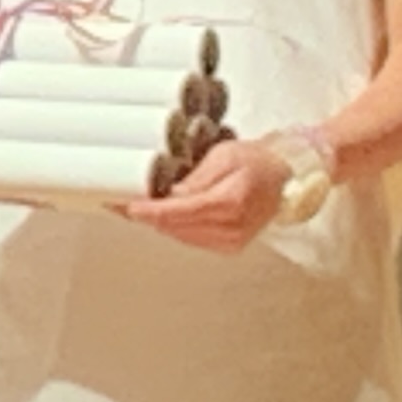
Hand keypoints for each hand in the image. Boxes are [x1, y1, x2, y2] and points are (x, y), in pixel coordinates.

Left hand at [120, 134, 292, 252]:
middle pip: (174, 227)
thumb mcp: (224, 155)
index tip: (125, 205)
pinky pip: (190, 238)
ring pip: (179, 235)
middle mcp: (231, 229)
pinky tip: (161, 214)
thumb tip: (170, 195)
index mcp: (230, 203)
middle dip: (145, 216)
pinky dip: (174, 226)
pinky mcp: (228, 246)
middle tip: (116, 202)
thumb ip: (197, 178)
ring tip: (134, 206)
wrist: (284, 177)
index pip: (178, 213)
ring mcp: (230, 241)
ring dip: (157, 222)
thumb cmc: (257, 161)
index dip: (148, 211)